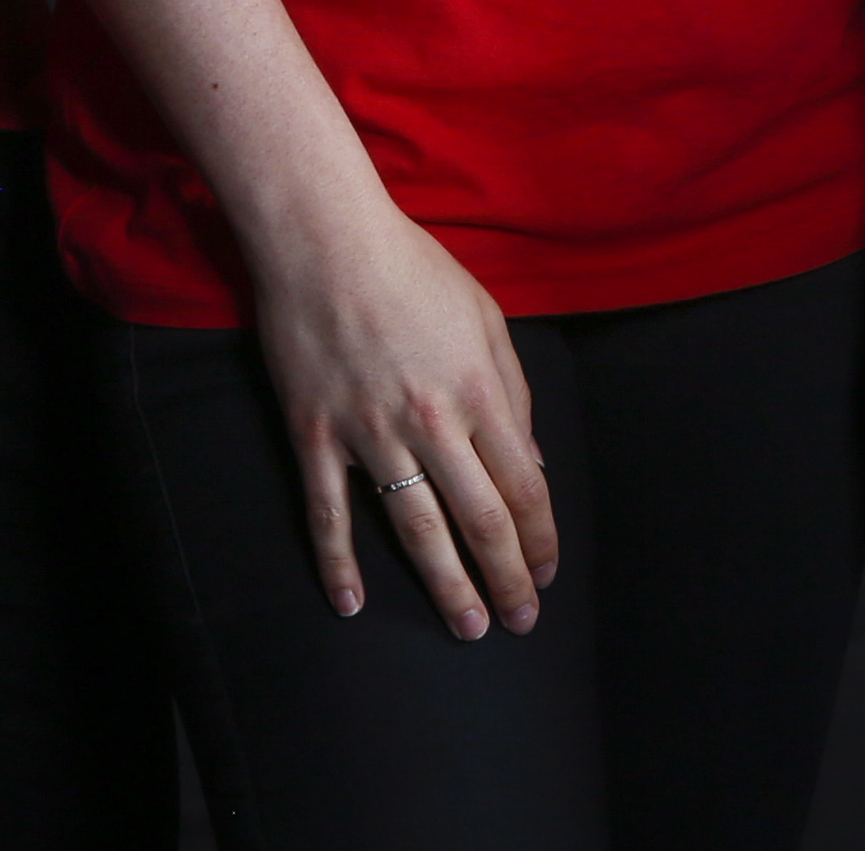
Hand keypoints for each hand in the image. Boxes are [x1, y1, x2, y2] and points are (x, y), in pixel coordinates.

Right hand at [249, 197, 559, 639]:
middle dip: (507, 579)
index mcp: (480, 392)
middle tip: (520, 621)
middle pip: (480, 522)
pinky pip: (329, 513)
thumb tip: (534, 463)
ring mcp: (369, 433)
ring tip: (468, 627)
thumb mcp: (485, 317)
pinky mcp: (315, 434)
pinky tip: (351, 605)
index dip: (541, 541)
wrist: (323, 237)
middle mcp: (432, 423)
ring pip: (416, 530)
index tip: (548, 573)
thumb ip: (515, 392)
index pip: (524, 488)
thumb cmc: (412, 267)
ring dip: (447, 586)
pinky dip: (338, 564)